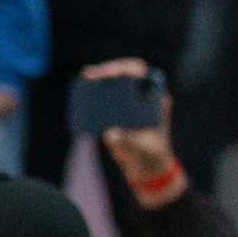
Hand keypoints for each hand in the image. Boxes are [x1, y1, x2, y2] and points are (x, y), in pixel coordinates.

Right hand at [83, 57, 177, 201]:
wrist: (146, 167)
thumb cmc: (150, 157)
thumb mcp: (141, 151)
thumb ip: (128, 143)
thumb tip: (110, 134)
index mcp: (155, 100)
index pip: (142, 74)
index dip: (126, 69)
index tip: (112, 74)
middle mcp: (143, 95)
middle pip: (125, 73)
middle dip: (107, 70)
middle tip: (90, 75)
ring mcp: (129, 101)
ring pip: (113, 81)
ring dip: (98, 78)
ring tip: (84, 79)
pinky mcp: (116, 110)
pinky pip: (104, 94)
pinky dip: (93, 91)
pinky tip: (82, 93)